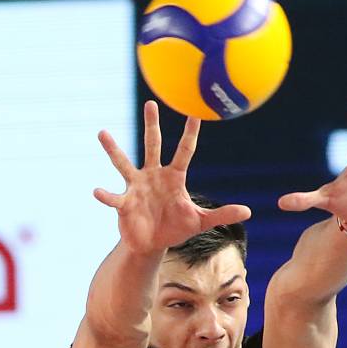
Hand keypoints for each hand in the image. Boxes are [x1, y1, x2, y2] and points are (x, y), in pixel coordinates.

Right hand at [93, 101, 251, 257]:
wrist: (152, 244)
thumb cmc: (176, 228)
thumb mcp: (201, 221)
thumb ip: (222, 214)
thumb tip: (249, 211)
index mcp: (174, 177)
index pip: (184, 151)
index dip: (190, 133)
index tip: (195, 113)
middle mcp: (153, 175)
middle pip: (152, 145)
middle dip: (152, 125)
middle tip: (150, 103)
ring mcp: (136, 187)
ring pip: (123, 163)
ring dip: (113, 149)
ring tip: (102, 133)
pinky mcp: (124, 204)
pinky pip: (114, 197)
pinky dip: (105, 195)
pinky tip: (97, 191)